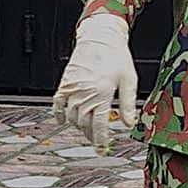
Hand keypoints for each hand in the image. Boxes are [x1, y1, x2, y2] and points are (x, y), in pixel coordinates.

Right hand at [53, 13, 137, 155]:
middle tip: (97, 143)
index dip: (100, 140)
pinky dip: (58, 114)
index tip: (102, 150)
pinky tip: (63, 121)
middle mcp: (84, 94)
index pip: (99, 125)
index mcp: (101, 94)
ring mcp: (72, 89)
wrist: (100, 37)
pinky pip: (57, 103)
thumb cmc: (116, 56)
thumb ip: (128, 103)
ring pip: (71, 117)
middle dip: (91, 136)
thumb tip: (130, 123)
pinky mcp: (65, 83)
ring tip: (87, 132)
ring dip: (78, 127)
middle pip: (84, 124)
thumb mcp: (129, 80)